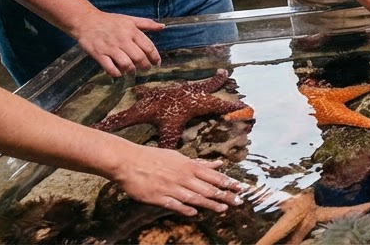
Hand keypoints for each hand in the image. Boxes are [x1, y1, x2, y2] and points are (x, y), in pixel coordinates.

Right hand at [68, 8, 164, 77]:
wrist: (86, 21)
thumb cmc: (110, 21)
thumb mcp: (129, 19)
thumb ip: (146, 23)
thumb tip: (163, 26)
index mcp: (131, 31)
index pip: (148, 47)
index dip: (155, 57)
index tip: (157, 63)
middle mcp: (122, 39)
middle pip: (139, 57)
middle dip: (145, 66)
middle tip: (146, 69)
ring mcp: (110, 47)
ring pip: (126, 64)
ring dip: (131, 71)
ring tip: (132, 71)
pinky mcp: (98, 54)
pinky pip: (109, 67)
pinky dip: (116, 73)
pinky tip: (119, 73)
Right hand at [111, 146, 245, 215]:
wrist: (128, 161)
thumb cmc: (154, 157)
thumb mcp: (179, 157)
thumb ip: (199, 163)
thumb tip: (218, 164)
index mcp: (188, 166)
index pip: (213, 176)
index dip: (228, 182)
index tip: (241, 188)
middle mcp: (182, 176)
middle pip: (207, 187)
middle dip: (225, 195)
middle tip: (238, 202)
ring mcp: (170, 187)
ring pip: (194, 197)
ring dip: (210, 203)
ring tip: (223, 208)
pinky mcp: (158, 197)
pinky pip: (174, 204)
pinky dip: (185, 208)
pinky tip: (195, 213)